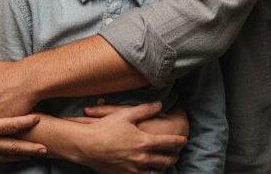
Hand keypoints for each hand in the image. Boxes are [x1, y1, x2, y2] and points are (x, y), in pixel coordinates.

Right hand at [0, 86, 45, 162]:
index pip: (9, 126)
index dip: (24, 122)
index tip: (37, 118)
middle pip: (13, 147)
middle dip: (30, 148)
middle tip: (45, 149)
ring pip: (7, 156)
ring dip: (21, 156)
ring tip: (34, 155)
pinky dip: (8, 160)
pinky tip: (13, 159)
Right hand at [71, 102, 186, 172]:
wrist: (87, 146)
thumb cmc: (105, 128)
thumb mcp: (125, 114)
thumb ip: (145, 109)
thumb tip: (159, 104)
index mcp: (144, 141)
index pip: (169, 143)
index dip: (179, 141)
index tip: (183, 139)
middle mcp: (142, 157)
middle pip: (166, 160)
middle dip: (174, 156)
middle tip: (176, 153)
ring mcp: (134, 169)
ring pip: (157, 172)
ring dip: (163, 168)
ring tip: (164, 163)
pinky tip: (149, 171)